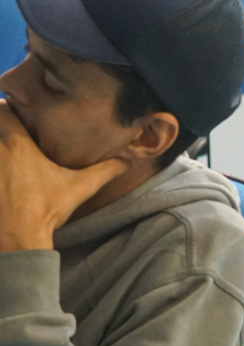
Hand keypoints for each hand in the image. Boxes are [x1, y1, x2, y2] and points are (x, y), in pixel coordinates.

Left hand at [0, 101, 127, 250]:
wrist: (19, 238)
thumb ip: (106, 170)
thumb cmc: (47, 209)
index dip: (6, 107)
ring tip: (8, 156)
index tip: (16, 112)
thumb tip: (129, 159)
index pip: (1, 109)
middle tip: (12, 131)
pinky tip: (2, 179)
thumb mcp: (81, 187)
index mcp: (19, 145)